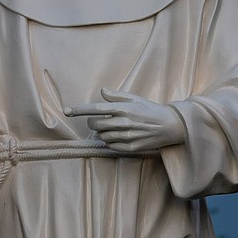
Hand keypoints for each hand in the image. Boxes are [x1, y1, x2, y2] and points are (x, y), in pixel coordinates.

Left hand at [64, 88, 185, 151]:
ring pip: (102, 136)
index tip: (66, 111)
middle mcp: (124, 122)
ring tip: (113, 127)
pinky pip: (111, 145)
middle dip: (92, 122)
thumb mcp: (135, 99)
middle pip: (95, 124)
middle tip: (98, 120)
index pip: (96, 108)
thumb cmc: (151, 110)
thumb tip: (102, 91)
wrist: (170, 126)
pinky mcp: (131, 147)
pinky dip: (110, 140)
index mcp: (124, 108)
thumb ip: (117, 96)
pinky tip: (118, 135)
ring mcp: (127, 136)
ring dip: (102, 132)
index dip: (79, 110)